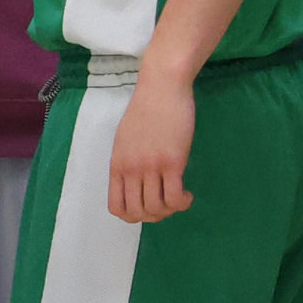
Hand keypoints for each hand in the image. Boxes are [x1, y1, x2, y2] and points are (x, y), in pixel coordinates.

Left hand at [106, 74, 194, 222]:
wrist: (162, 86)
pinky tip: (186, 194)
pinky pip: (174, 198)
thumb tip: (137, 182)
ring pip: (156, 209)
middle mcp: (130, 169)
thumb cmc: (146, 108)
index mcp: (117, 165)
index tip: (148, 205)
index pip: (116, 207)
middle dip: (155, 216)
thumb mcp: (126, 139)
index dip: (134, 215)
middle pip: (137, 213)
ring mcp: (150, 167)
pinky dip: (182, 203)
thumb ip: (128, 161)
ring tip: (179, 197)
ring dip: (170, 210)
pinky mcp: (171, 162)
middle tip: (167, 204)